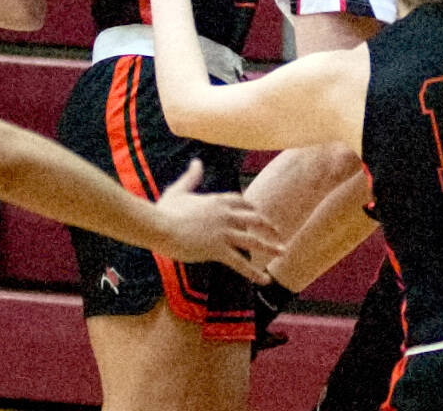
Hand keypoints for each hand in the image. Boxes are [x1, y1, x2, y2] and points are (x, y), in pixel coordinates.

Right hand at [152, 159, 283, 280]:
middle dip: (267, 225)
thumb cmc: (165, 210)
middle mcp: (225, 214)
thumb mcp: (179, 190)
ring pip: (253, 240)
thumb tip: (197, 161)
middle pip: (253, 218)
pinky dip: (253, 272)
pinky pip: (240, 263)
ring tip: (282, 251)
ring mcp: (223, 232)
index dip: (250, 208)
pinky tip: (264, 280)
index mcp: (218, 200)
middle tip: (277, 231)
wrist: (159, 226)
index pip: (241, 202)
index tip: (257, 213)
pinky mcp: (218, 249)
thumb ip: (191, 177)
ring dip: (269, 246)